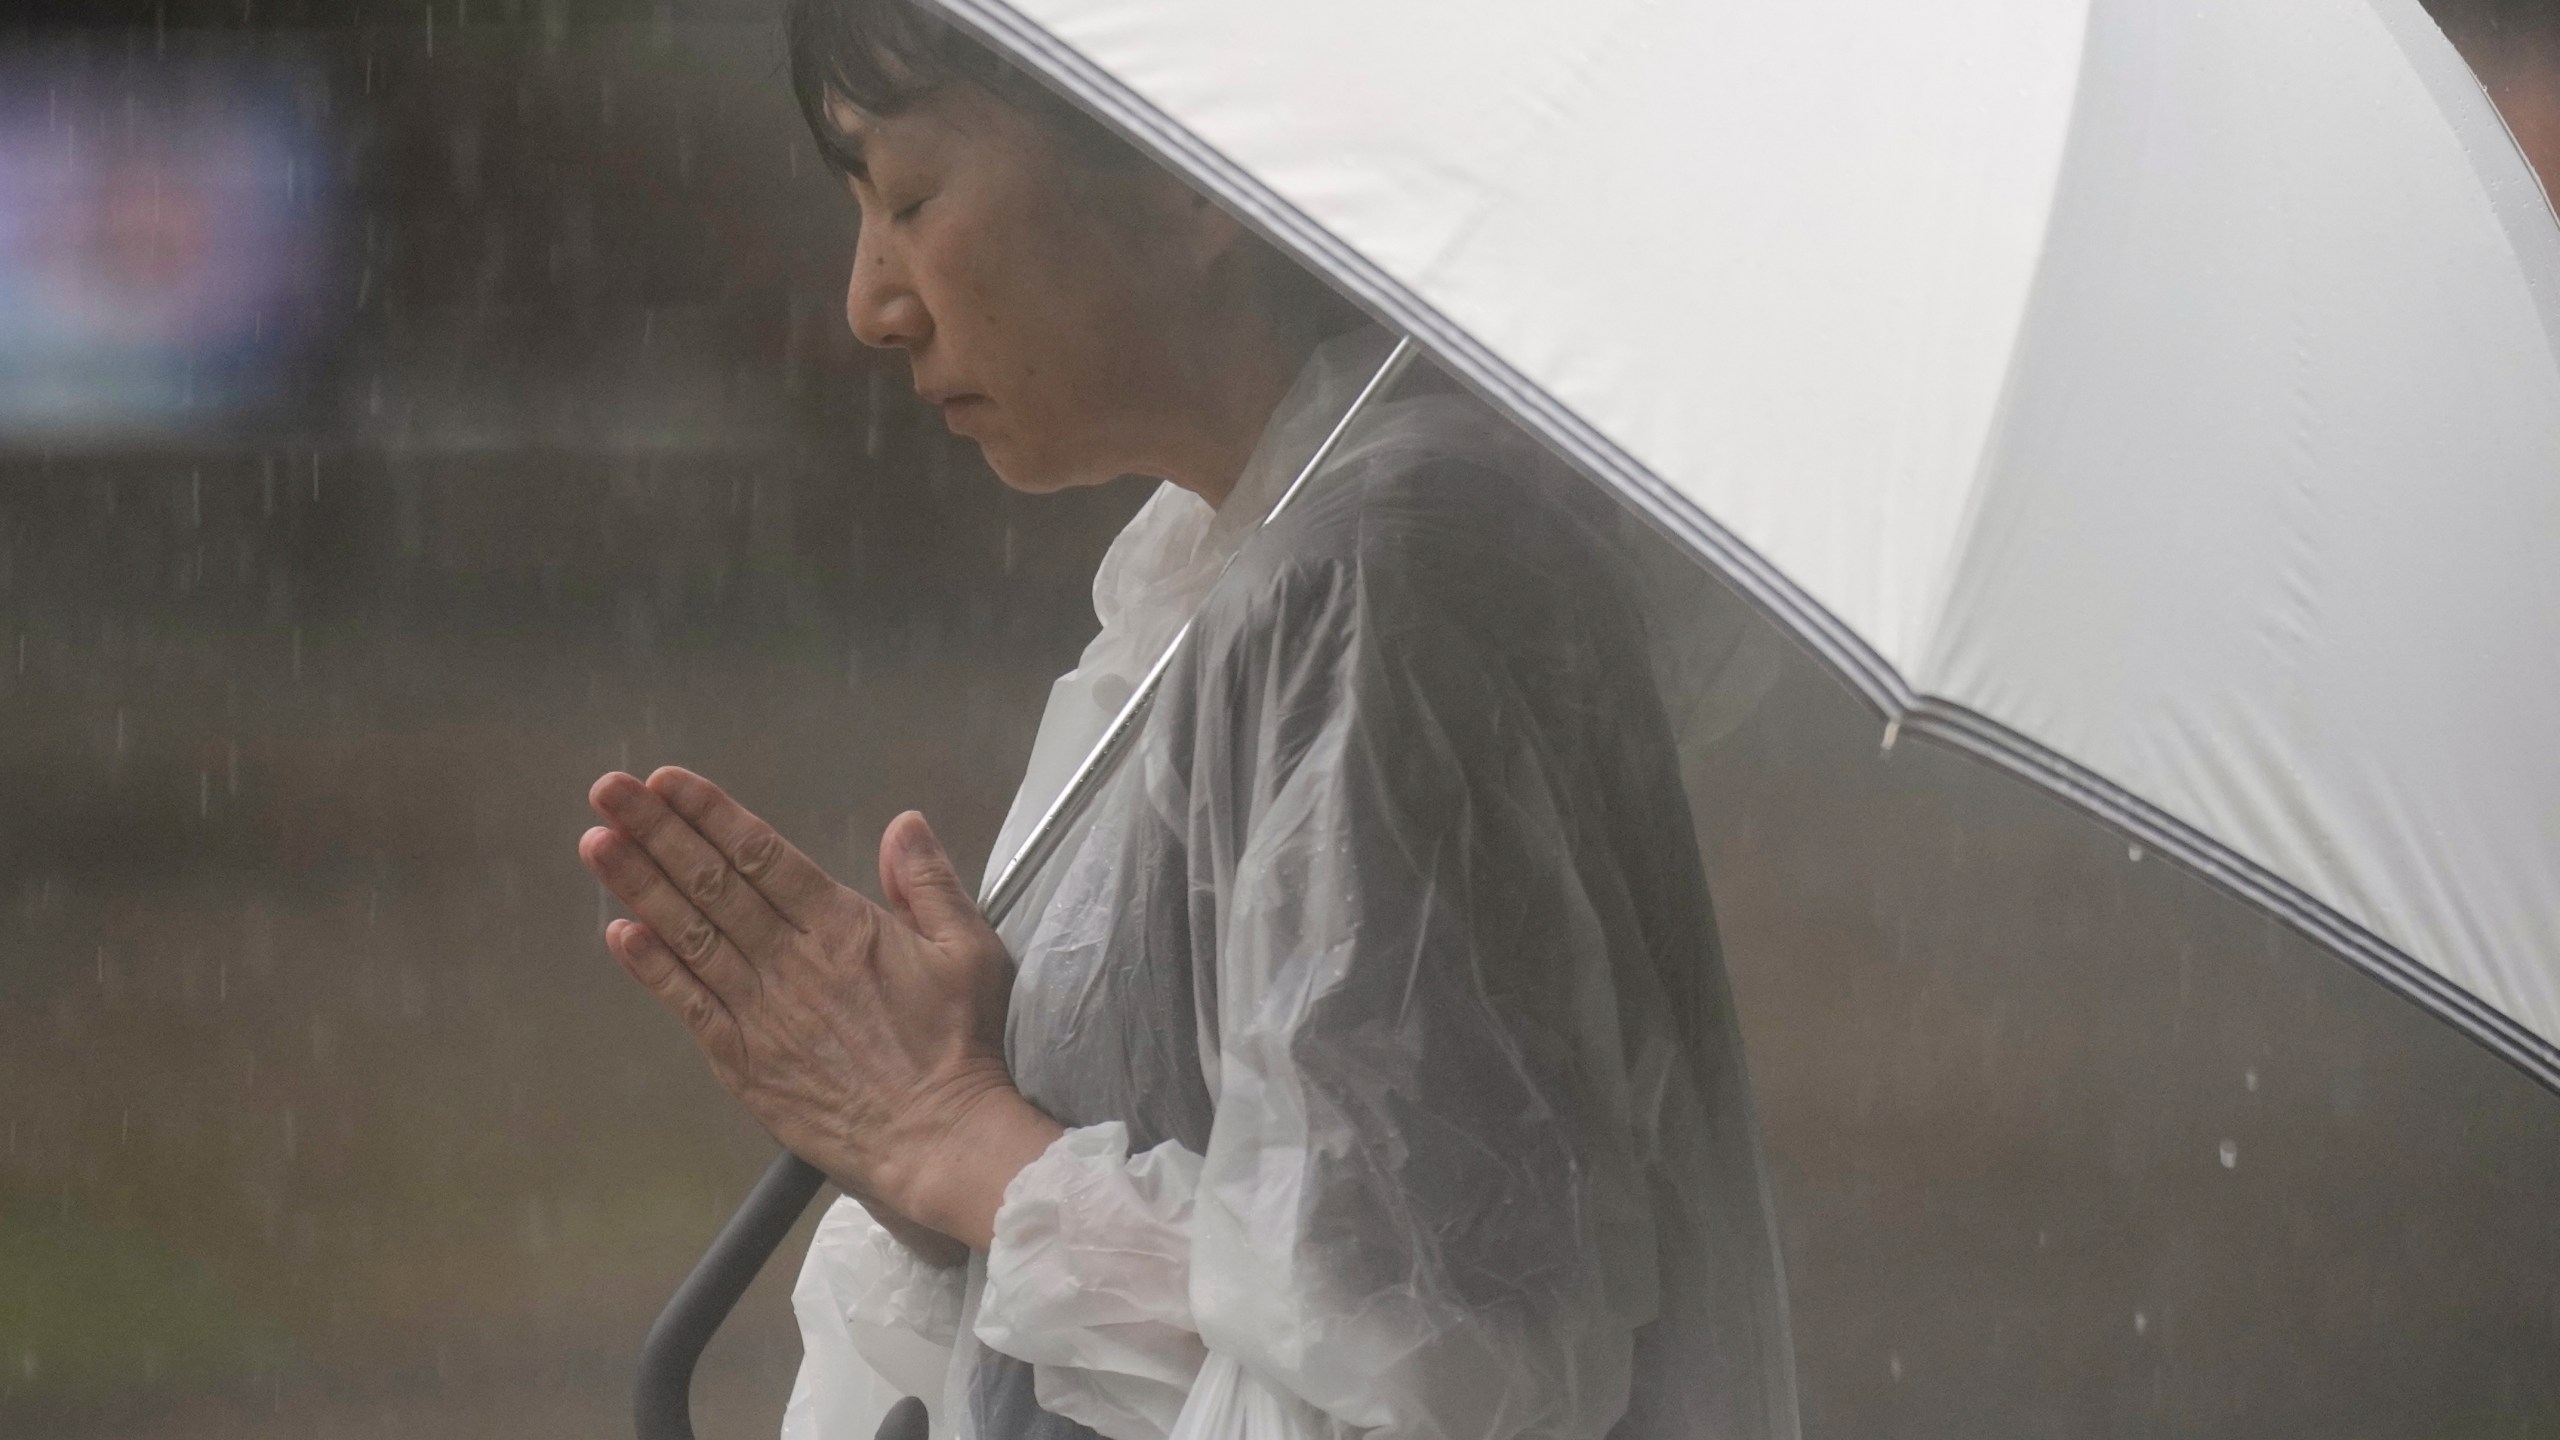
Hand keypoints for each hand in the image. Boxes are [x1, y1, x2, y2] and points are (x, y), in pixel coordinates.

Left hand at [578, 768, 1061, 1254]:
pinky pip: (687, 1005)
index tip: (667, 782)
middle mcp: (791, 960)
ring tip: (597, 843)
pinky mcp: (743, 1060)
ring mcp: (760, 1010)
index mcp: (842, 926)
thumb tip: (903, 825)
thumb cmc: (957, 1046)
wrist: (936, 1138)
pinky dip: (652, 968)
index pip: (762, 855)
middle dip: (655, 831)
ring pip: (689, 935)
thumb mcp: (968, 949)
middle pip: (712, 883)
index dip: (711, 813)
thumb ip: (929, 883)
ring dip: (639, 887)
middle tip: (609, 791)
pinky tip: (620, 933)